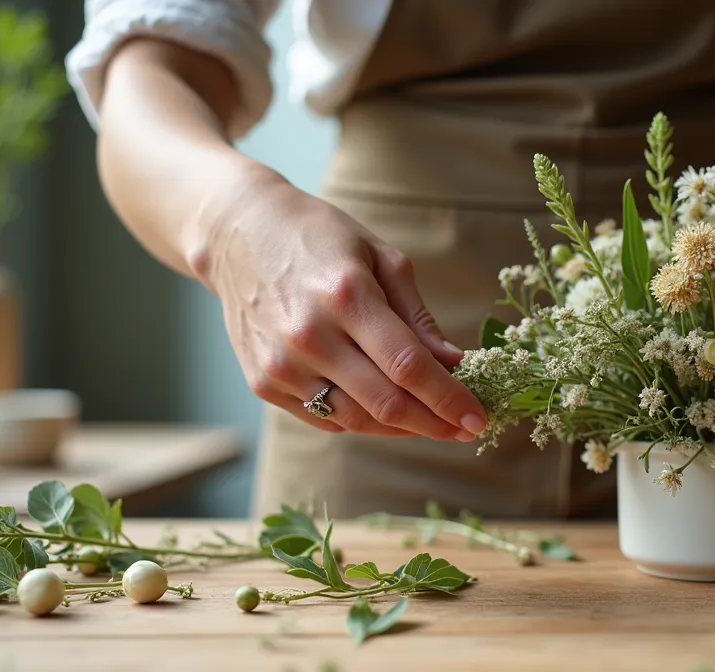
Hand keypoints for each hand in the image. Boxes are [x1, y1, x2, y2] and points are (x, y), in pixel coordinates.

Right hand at [192, 167, 487, 441]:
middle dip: (434, 423)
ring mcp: (281, 364)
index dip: (449, 399)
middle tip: (464, 429)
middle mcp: (310, 336)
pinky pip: (325, 418)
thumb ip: (416, 317)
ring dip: (401, 429)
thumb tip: (453, 364)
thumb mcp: (379, 257)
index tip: (478, 417)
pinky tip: (383, 408)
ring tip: (430, 421)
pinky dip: (361, 420)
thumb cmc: (319, 237)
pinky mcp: (262, 382)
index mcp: (347, 296)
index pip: (409, 367)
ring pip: (356, 420)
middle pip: (386, 403)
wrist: (236, 233)